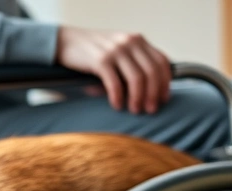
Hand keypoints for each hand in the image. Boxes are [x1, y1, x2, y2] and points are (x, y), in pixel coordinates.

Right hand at [56, 26, 171, 113]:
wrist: (66, 41)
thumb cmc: (92, 51)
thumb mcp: (117, 50)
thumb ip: (132, 63)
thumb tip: (147, 91)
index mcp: (137, 40)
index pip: (161, 61)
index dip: (165, 82)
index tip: (164, 98)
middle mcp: (129, 42)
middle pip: (151, 72)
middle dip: (153, 94)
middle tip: (150, 110)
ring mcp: (115, 50)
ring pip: (137, 78)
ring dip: (138, 98)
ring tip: (134, 110)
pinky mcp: (100, 60)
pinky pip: (115, 83)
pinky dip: (118, 97)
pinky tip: (117, 105)